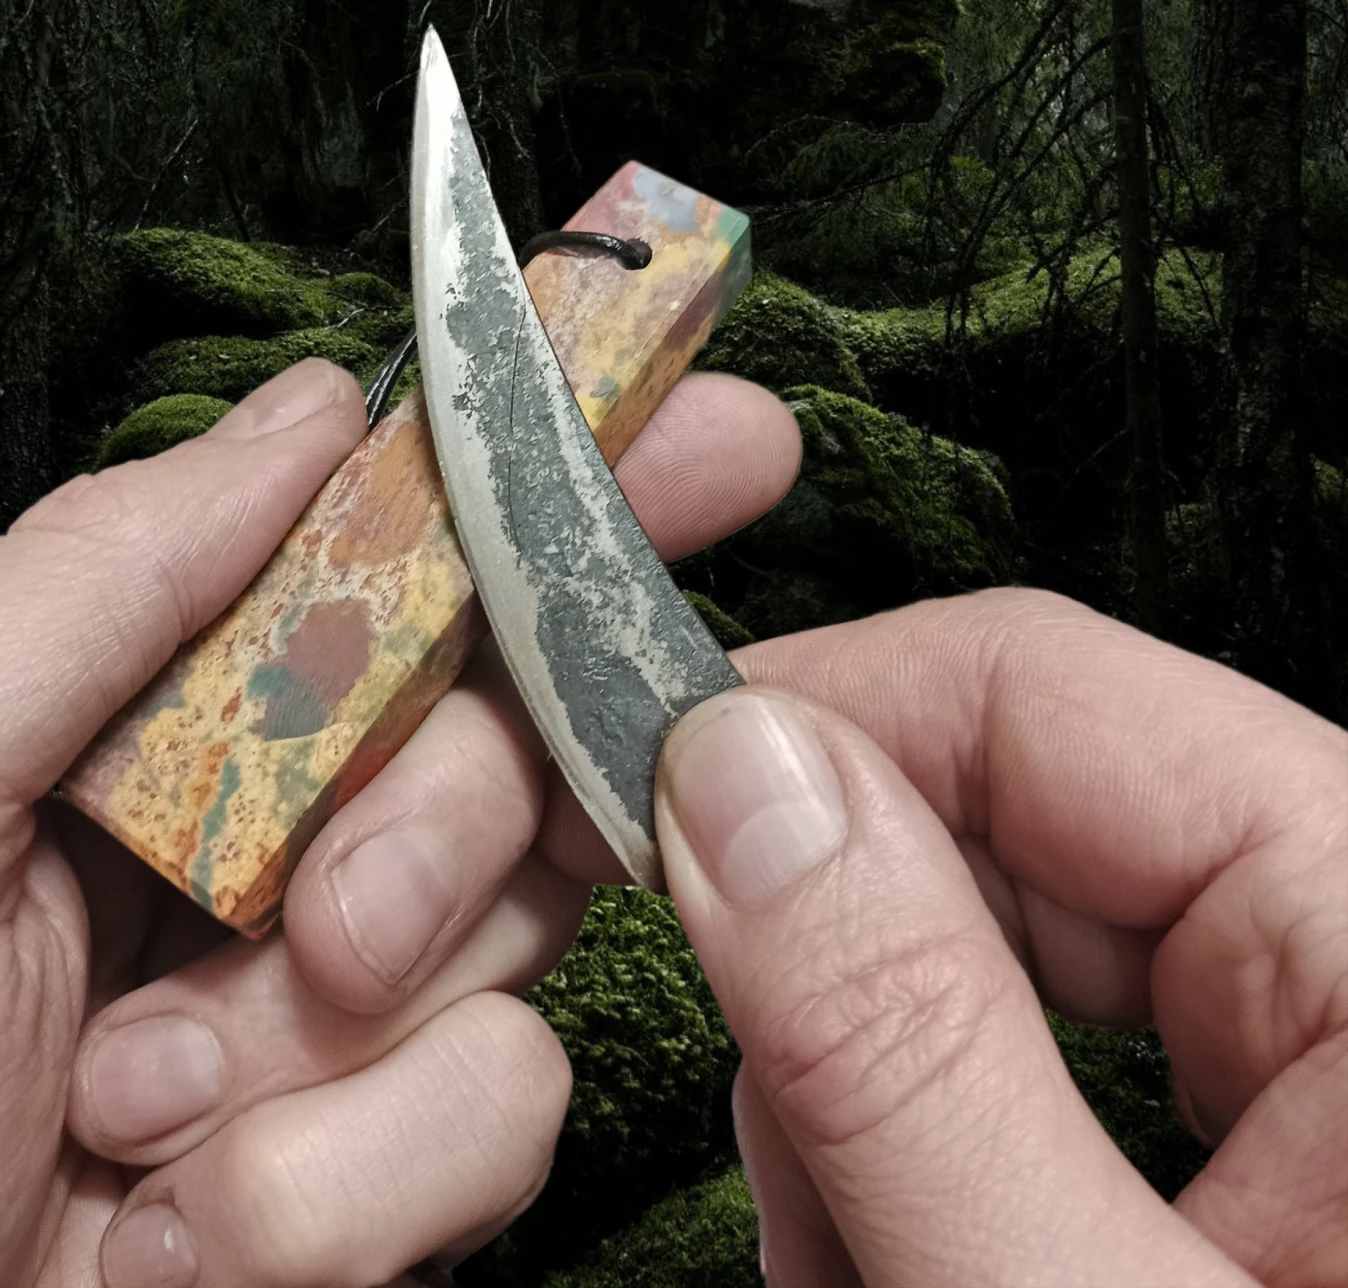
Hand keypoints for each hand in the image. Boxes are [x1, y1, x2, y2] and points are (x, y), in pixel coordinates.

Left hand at [0, 358, 800, 1287]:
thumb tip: (317, 410)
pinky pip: (501, 1114)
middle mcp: (285, 839)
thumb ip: (100, 581)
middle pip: (513, 738)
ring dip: (339, 1043)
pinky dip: (344, 1185)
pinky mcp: (394, 1160)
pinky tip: (181, 1231)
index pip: (409, 564)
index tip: (718, 439)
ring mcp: (351, 1006)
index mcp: (174, 722)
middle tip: (338, 920)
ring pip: (525, 935)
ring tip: (146, 1114)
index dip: (563, 496)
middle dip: (458, 816)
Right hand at [640, 590, 1345, 1286]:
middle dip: (821, 957)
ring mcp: (1299, 1051)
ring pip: (978, 942)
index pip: (1035, 684)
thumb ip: (906, 1046)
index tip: (639, 797)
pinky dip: (913, 1145)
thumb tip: (737, 781)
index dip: (807, 714)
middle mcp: (1345, 955)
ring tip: (840, 1258)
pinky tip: (887, 1253)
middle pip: (990, 820)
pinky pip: (1020, 1053)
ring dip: (851, 1083)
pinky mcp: (1248, 1136)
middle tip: (749, 1104)